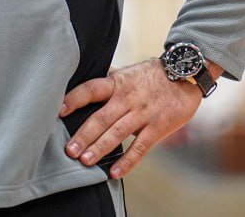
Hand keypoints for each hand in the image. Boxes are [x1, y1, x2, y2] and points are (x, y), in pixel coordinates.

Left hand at [59, 58, 201, 178]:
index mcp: (117, 83)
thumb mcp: (128, 72)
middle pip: (101, 117)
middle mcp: (127, 98)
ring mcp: (143, 113)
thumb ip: (108, 79)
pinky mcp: (158, 127)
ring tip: (85, 161)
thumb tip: (83, 77)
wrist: (186, 75)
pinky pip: (140, 147)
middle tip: (69, 150)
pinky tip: (115, 172)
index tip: (59, 111)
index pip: (91, 90)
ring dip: (100, 148)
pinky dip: (128, 161)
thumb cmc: (152, 75)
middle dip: (84, 134)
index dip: (74, 99)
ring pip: (118, 133)